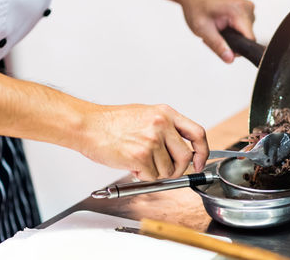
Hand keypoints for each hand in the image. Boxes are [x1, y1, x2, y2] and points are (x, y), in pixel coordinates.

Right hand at [81, 104, 208, 180]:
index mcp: (166, 113)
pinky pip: (152, 176)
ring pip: (168, 170)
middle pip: (186, 156)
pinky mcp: (140, 156)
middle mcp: (162, 125)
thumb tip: (181, 151)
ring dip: (156, 172)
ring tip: (140, 161)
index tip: (199, 162)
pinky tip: (131, 164)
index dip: (202, 151)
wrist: (87, 125)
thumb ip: (166, 129)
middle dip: (178, 169)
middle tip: (166, 171)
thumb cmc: (112, 123)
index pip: (197, 133)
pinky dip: (143, 176)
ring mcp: (152, 140)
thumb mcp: (146, 115)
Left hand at [179, 0, 254, 62]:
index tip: (224, 45)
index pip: (250, 40)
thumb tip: (230, 58)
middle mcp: (247, 8)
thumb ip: (218, 46)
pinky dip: (233, 30)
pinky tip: (221, 25)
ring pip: (245, 34)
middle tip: (214, 35)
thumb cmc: (196, 6)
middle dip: (231, 42)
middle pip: (247, 38)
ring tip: (216, 28)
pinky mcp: (246, 10)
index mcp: (239, 10)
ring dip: (231, 36)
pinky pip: (244, 28)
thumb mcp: (203, 30)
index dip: (237, 48)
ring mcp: (248, 8)